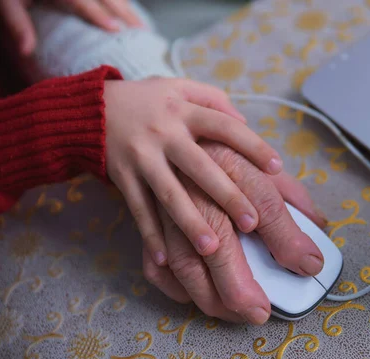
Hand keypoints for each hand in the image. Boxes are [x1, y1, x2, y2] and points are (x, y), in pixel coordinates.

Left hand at [0, 0, 142, 54]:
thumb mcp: (6, 3)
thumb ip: (18, 25)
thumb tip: (26, 53)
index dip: (99, 13)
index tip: (116, 29)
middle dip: (125, 12)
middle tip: (141, 32)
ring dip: (128, 7)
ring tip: (141, 26)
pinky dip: (121, 2)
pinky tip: (129, 12)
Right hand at [103, 78, 283, 268]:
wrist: (92, 109)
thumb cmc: (149, 100)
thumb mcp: (181, 87)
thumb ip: (215, 101)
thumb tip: (246, 124)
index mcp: (184, 111)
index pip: (224, 126)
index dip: (252, 145)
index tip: (277, 167)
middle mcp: (164, 134)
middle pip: (200, 166)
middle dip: (227, 194)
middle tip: (253, 222)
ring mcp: (142, 158)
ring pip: (169, 193)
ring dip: (190, 221)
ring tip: (212, 247)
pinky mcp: (123, 177)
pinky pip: (138, 209)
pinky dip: (150, 234)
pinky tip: (165, 258)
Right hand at [142, 141, 327, 323]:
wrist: (153, 123)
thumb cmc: (216, 146)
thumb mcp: (256, 161)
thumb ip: (288, 194)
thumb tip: (319, 226)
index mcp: (231, 162)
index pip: (264, 202)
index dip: (286, 238)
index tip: (307, 264)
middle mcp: (195, 182)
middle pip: (217, 247)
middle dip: (240, 287)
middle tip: (260, 311)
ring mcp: (165, 201)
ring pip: (183, 260)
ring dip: (208, 295)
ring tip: (233, 311)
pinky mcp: (144, 215)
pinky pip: (151, 257)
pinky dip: (170, 283)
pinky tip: (190, 295)